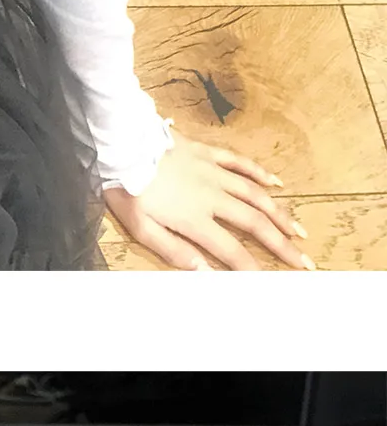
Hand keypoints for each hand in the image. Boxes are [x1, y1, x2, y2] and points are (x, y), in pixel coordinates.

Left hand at [105, 140, 310, 271]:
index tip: (271, 282)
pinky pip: (240, 163)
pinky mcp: (207, 153)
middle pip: (256, 223)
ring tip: (299, 230)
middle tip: (305, 260)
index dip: (252, 268)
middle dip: (283, 245)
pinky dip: (260, 174)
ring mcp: (213, 172)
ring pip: (255, 194)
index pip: (232, 250)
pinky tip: (276, 184)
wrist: (121, 143)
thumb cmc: (128, 189)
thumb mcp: (141, 228)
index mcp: (195, 219)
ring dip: (280, 213)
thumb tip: (203, 272)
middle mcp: (212, 196)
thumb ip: (173, 251)